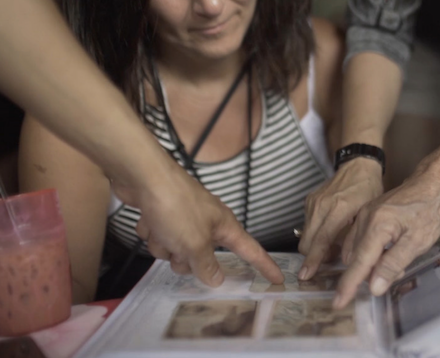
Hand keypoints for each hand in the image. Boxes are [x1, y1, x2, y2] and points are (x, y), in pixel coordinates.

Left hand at [111, 158, 283, 286]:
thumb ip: (207, 266)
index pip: (251, 250)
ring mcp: (185, 218)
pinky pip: (159, 237)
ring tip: (159, 229)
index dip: (265, 266)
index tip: (278, 279)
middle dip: (186, 259)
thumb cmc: (176, 207)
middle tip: (178, 249)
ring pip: (176, 250)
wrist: (143, 177)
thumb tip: (216, 279)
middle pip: (203, 257)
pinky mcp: (163, 215)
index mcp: (224, 226)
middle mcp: (208, 222)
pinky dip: (152, 232)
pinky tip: (149, 219)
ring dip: (164, 245)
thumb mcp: (195, 244)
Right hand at [298, 158, 382, 280]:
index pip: (322, 240)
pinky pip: (307, 226)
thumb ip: (356, 238)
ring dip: (315, 247)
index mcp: (339, 208)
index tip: (306, 275)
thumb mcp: (368, 214)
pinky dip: (315, 235)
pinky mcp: (309, 201)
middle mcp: (321, 205)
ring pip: (305, 236)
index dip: (314, 260)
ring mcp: (313, 202)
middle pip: (307, 242)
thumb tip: (348, 262)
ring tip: (334, 247)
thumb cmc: (369, 189)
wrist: (358, 165)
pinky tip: (330, 234)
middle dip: (313, 258)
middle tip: (330, 262)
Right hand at [333, 155, 439, 308]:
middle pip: (354, 257)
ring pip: (355, 248)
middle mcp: (364, 219)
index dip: (348, 285)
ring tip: (390, 264)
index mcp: (376, 226)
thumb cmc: (429, 210)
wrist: (432, 181)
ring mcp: (364, 215)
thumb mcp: (417, 241)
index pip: (359, 263)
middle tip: (386, 277)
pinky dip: (366, 251)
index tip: (337, 302)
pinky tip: (384, 252)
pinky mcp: (367, 213)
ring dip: (365, 263)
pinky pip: (358, 238)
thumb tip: (374, 287)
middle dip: (362, 274)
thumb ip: (393, 264)